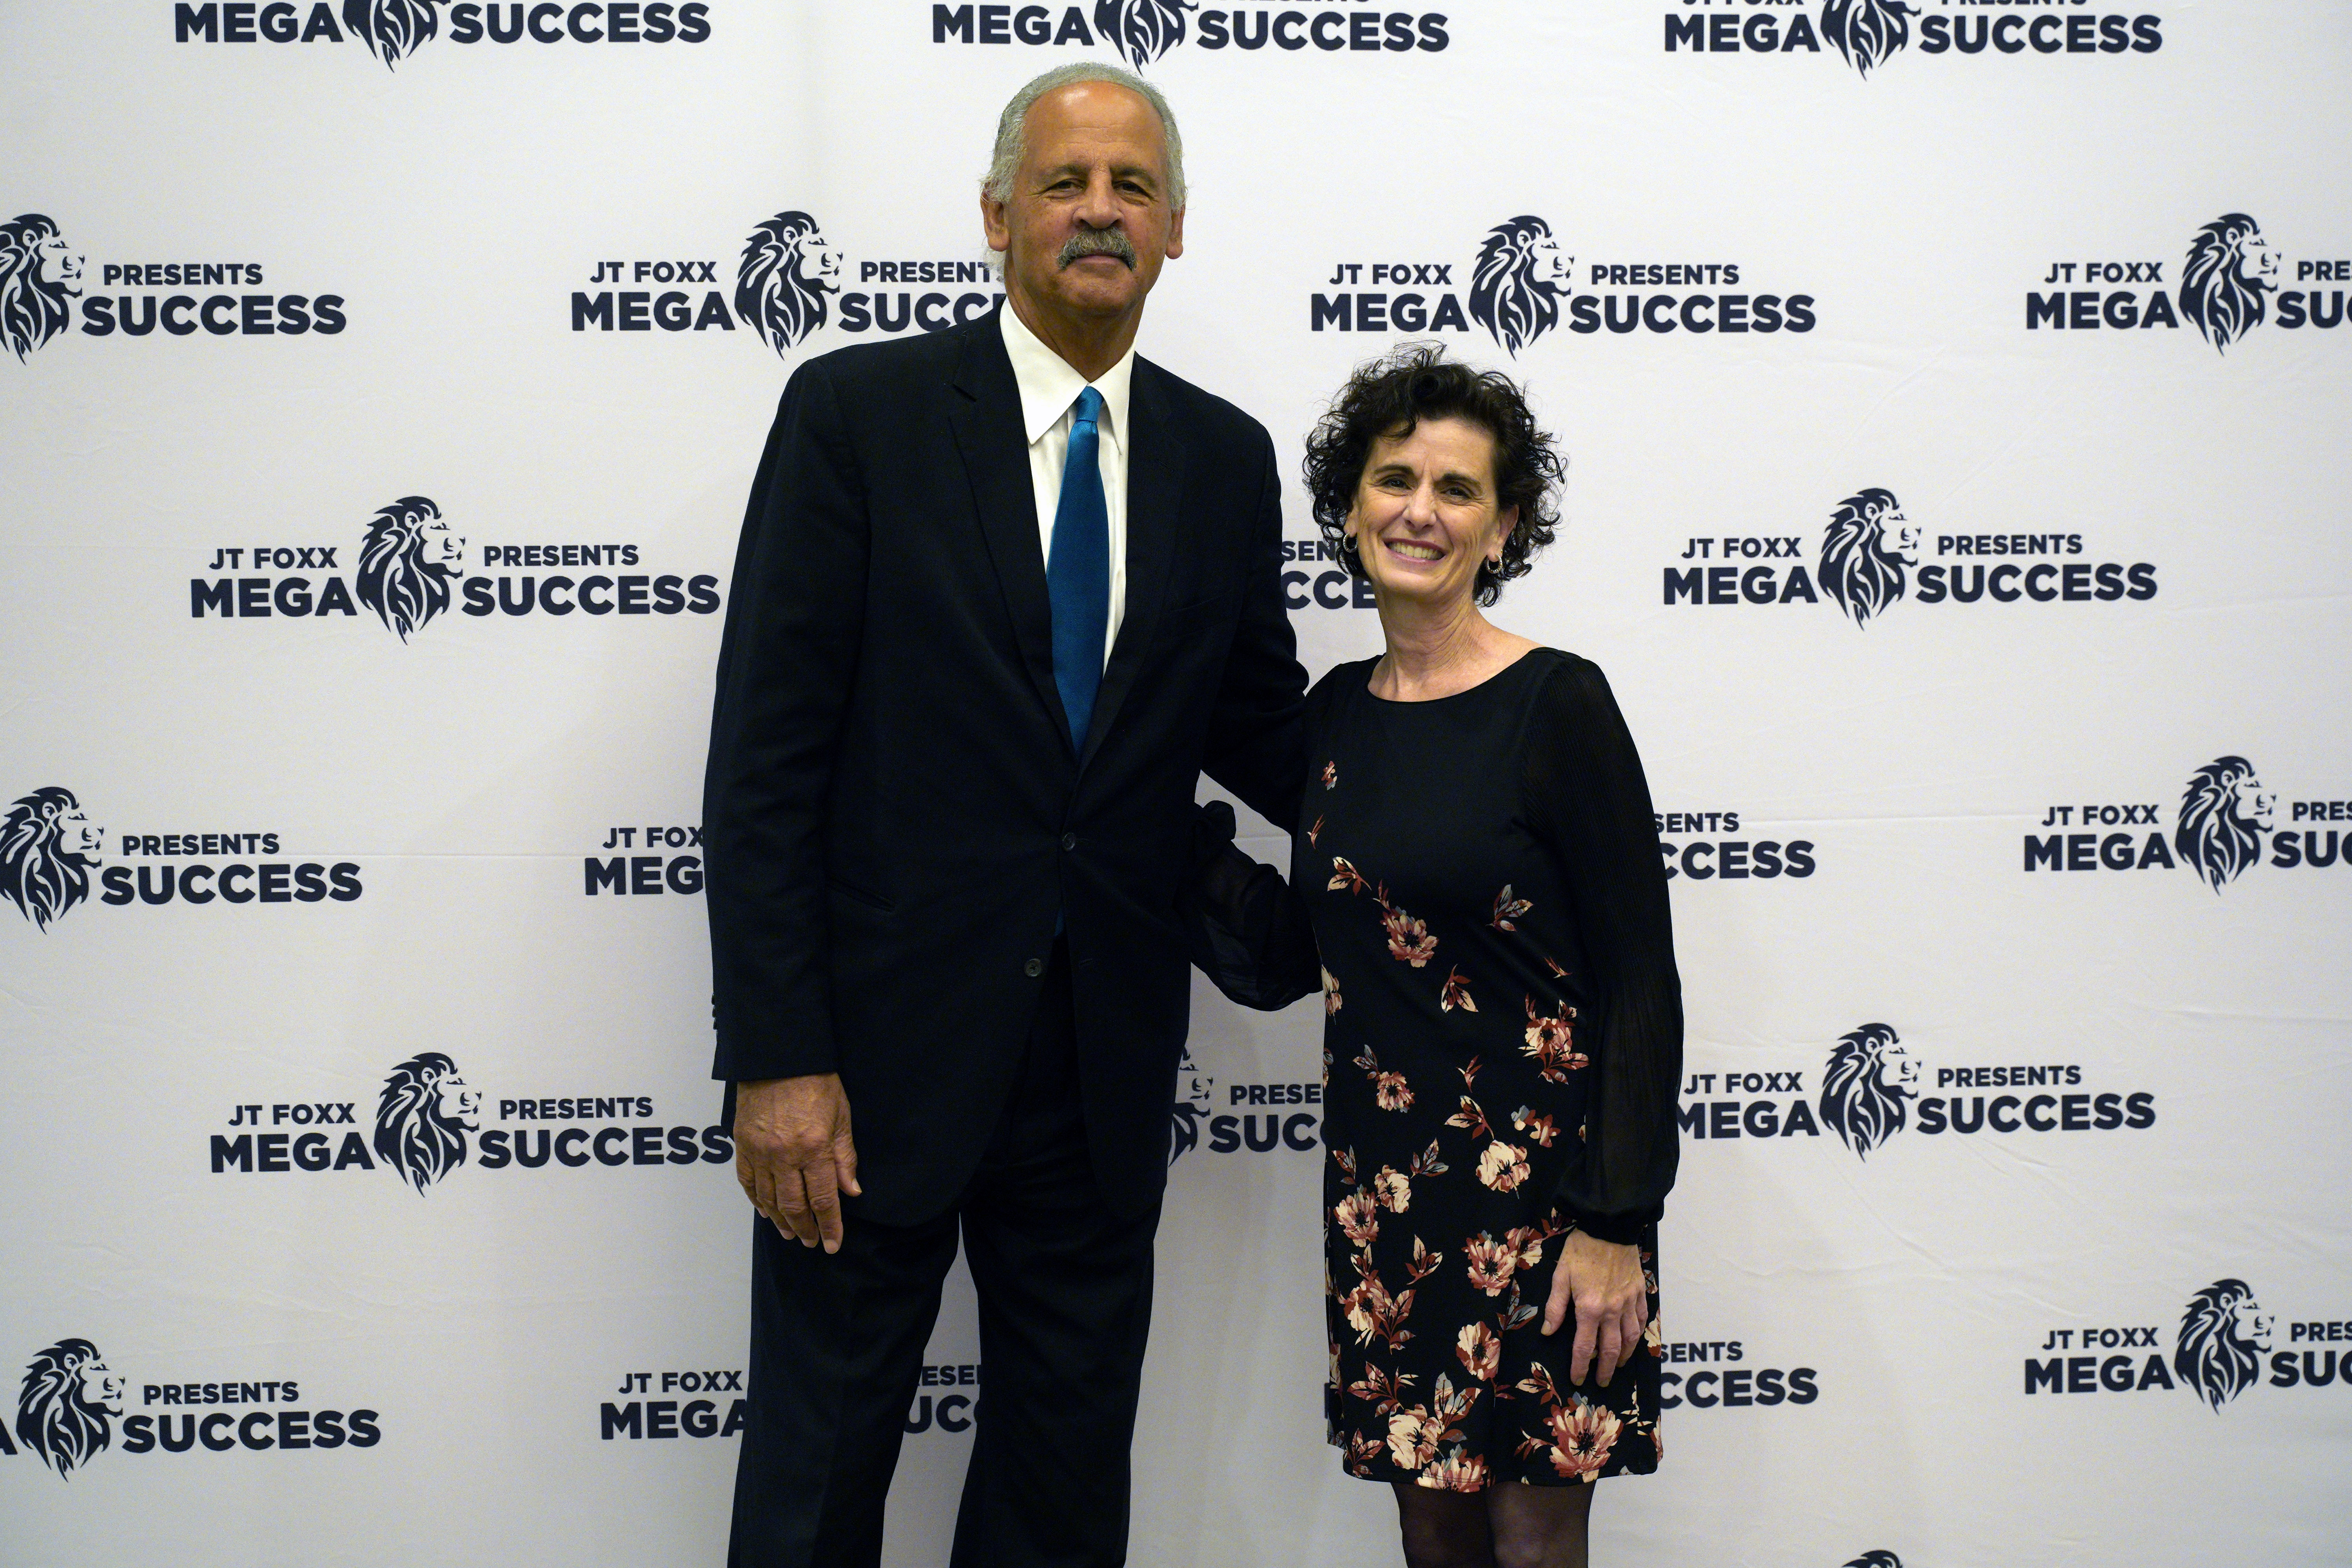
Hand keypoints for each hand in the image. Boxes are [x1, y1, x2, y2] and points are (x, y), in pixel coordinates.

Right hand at [733, 1074, 860, 1252]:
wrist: (779, 1056)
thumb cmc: (817, 1082)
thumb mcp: (842, 1116)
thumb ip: (845, 1157)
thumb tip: (851, 1191)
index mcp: (814, 1148)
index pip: (823, 1199)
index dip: (829, 1226)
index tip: (832, 1245)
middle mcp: (785, 1155)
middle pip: (794, 1205)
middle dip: (805, 1228)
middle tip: (811, 1242)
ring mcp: (760, 1152)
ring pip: (769, 1198)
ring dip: (780, 1220)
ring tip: (791, 1233)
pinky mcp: (743, 1144)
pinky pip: (747, 1181)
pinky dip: (756, 1200)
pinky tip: (765, 1211)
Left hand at [1541, 1231, 1647, 1387]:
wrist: (1609, 1227)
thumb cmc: (1581, 1250)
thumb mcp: (1561, 1277)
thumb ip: (1556, 1307)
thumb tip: (1548, 1332)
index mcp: (1589, 1308)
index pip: (1585, 1347)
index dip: (1580, 1366)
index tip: (1578, 1379)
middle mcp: (1612, 1310)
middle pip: (1610, 1349)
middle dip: (1605, 1369)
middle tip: (1601, 1382)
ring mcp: (1629, 1302)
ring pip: (1630, 1339)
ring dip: (1624, 1356)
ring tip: (1617, 1365)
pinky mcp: (1640, 1292)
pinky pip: (1642, 1319)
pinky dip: (1639, 1333)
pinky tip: (1634, 1340)